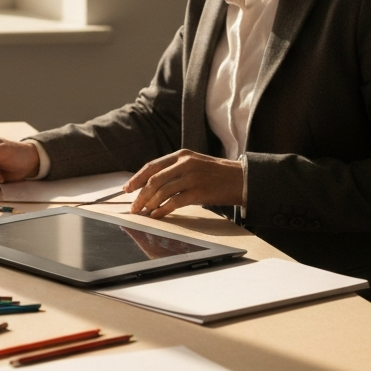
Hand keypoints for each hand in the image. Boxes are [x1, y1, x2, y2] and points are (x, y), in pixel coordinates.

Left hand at [126, 150, 243, 218]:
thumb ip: (175, 170)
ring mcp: (192, 177)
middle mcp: (185, 163)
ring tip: (142, 213)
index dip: (137, 178)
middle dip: (140, 194)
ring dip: (149, 203)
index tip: (127, 189)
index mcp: (181, 155)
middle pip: (153, 179)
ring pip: (161, 191)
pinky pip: (174, 202)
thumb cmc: (217, 174)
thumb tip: (152, 185)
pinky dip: (162, 209)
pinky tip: (156, 215)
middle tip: (133, 206)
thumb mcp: (194, 164)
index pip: (151, 166)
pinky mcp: (199, 191)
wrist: (243, 179)